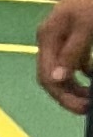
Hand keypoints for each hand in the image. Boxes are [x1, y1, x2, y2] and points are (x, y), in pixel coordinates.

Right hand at [41, 0, 92, 117]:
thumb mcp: (86, 27)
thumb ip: (72, 53)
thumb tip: (57, 79)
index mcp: (48, 38)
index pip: (47, 77)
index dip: (63, 96)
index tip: (83, 109)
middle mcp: (50, 40)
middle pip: (52, 76)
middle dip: (68, 95)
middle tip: (87, 107)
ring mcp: (61, 37)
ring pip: (63, 70)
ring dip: (76, 86)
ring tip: (90, 96)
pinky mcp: (74, 33)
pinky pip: (74, 60)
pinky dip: (83, 71)